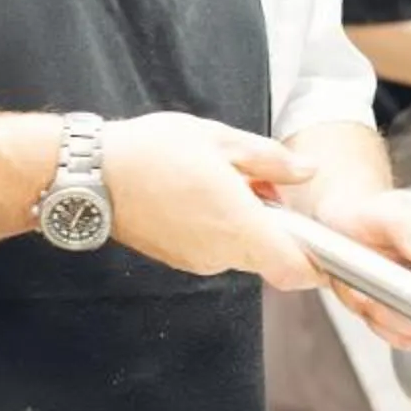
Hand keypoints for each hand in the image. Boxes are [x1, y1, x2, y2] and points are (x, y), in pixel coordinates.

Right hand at [102, 112, 320, 291]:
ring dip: (247, 227)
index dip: (317, 264)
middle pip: (271, 259)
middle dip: (277, 230)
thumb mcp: (220, 140)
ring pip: (243, 253)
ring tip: (223, 184)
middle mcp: (221, 253)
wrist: (90, 174)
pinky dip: (220, 230)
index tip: (320, 241)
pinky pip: (215, 251)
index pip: (297, 270)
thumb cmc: (151, 152)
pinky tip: (199, 196)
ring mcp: (197, 260)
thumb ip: (271, 161)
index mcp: (239, 224)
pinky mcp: (178, 259)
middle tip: (262, 189)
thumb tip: (306, 172)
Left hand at [309, 186, 410, 349]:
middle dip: (405, 308)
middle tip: (373, 294)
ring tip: (364, 292)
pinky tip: (367, 302)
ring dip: (387, 318)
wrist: (345, 232)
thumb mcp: (381, 212)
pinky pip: (406, 339)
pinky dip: (379, 325)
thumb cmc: (369, 215)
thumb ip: (405, 226)